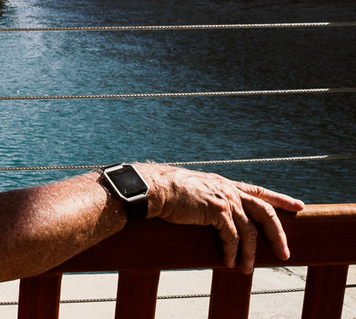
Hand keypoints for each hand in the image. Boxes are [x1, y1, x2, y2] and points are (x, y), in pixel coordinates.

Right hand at [138, 164, 304, 272]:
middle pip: (265, 211)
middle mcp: (229, 190)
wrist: (155, 188)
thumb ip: (212, 198)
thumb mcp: (198, 190)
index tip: (299, 206)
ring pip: (250, 231)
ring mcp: (224, 199)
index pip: (260, 192)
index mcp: (226, 184)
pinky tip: (230, 263)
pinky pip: (232, 237)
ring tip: (247, 269)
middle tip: (285, 254)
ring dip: (251, 253)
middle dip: (278, 234)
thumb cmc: (170, 191)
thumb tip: (217, 214)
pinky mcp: (216, 211)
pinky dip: (233, 252)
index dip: (281, 199)